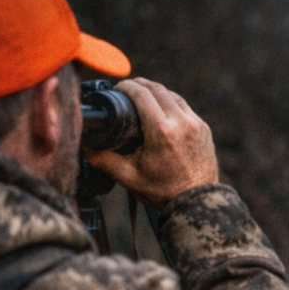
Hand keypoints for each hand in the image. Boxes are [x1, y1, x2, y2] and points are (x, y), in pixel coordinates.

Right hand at [84, 78, 218, 209]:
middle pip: (157, 88)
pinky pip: (184, 107)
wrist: (198, 204)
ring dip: (155, 92)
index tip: (116, 89)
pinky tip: (160, 109)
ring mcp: (196, 123)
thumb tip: (84, 144)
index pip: (141, 93)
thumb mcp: (128, 176)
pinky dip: (170, 103)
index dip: (126, 87)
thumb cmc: (163, 192)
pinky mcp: (204, 128)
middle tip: (125, 91)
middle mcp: (182, 121)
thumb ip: (103, 158)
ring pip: (172, 95)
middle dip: (139, 85)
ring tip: (141, 97)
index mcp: (162, 130)